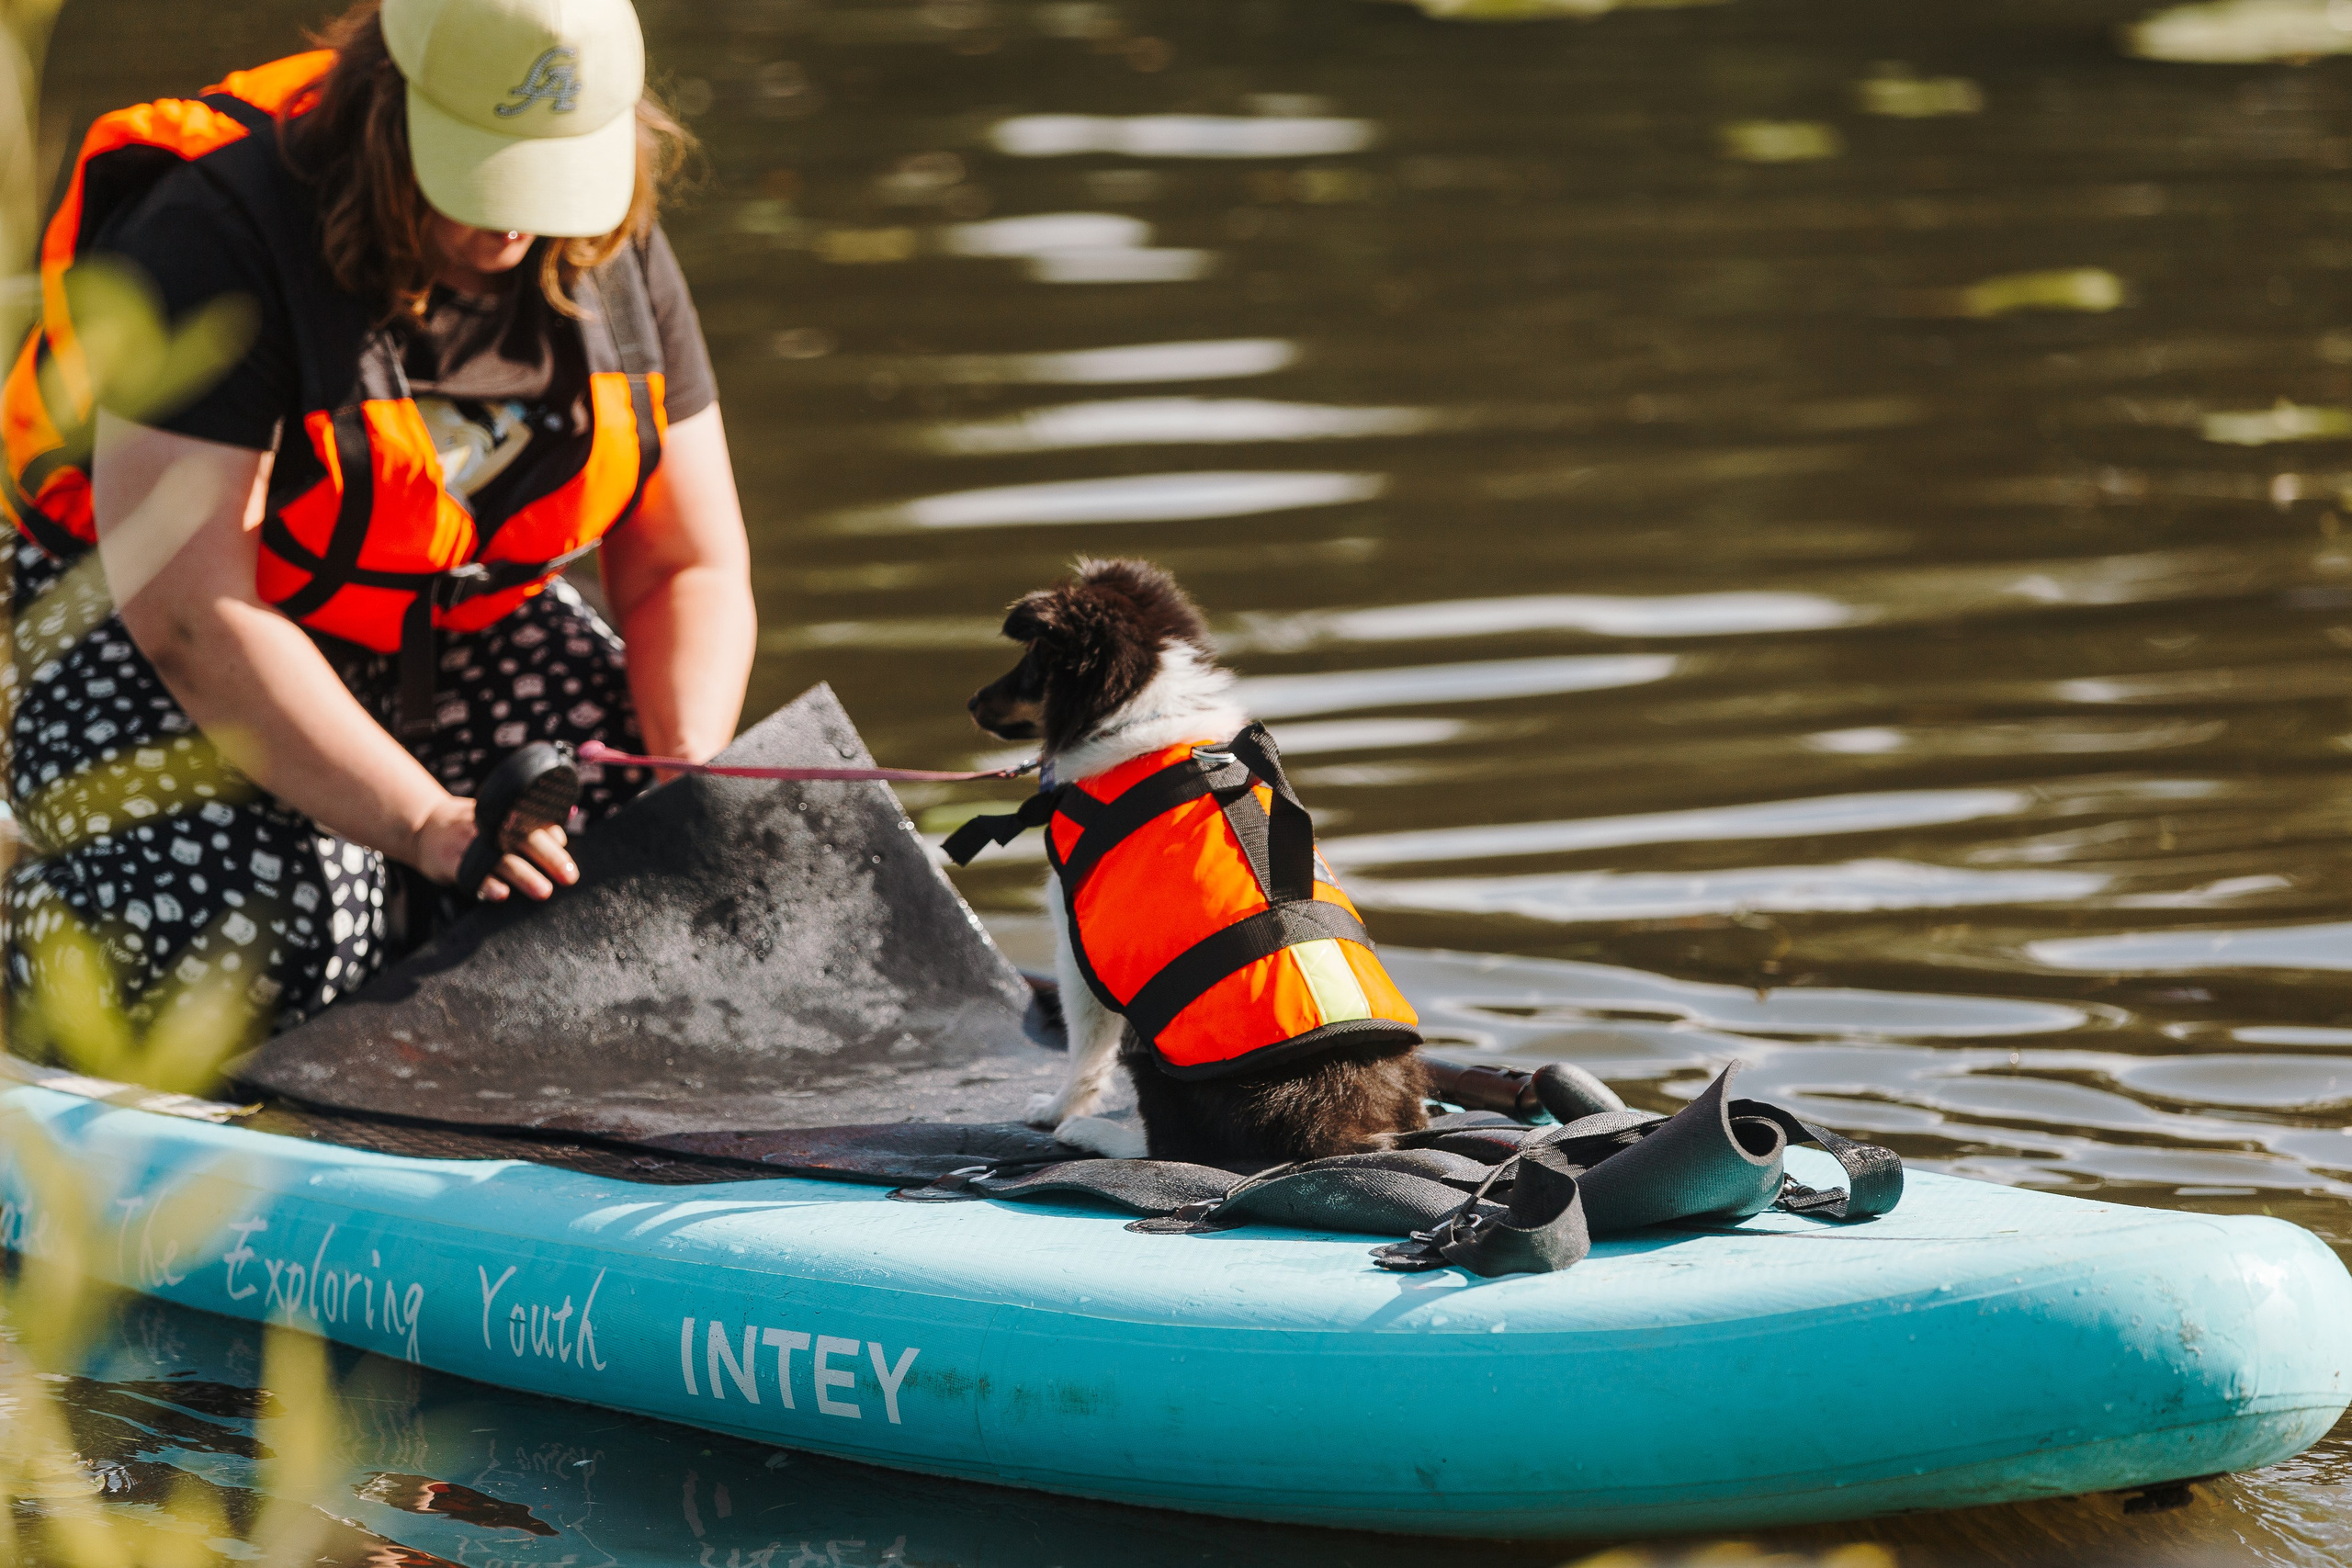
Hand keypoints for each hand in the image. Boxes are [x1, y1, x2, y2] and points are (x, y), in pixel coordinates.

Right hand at [408, 794, 579, 900]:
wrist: (423, 827)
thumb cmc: (473, 828)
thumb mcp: (497, 820)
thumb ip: (529, 829)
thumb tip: (561, 838)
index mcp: (506, 817)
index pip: (536, 825)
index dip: (554, 840)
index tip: (569, 857)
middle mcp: (491, 829)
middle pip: (525, 841)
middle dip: (550, 858)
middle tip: (570, 877)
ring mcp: (471, 845)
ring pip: (502, 861)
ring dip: (524, 876)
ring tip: (544, 891)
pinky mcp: (451, 862)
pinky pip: (471, 875)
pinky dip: (486, 884)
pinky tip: (501, 894)